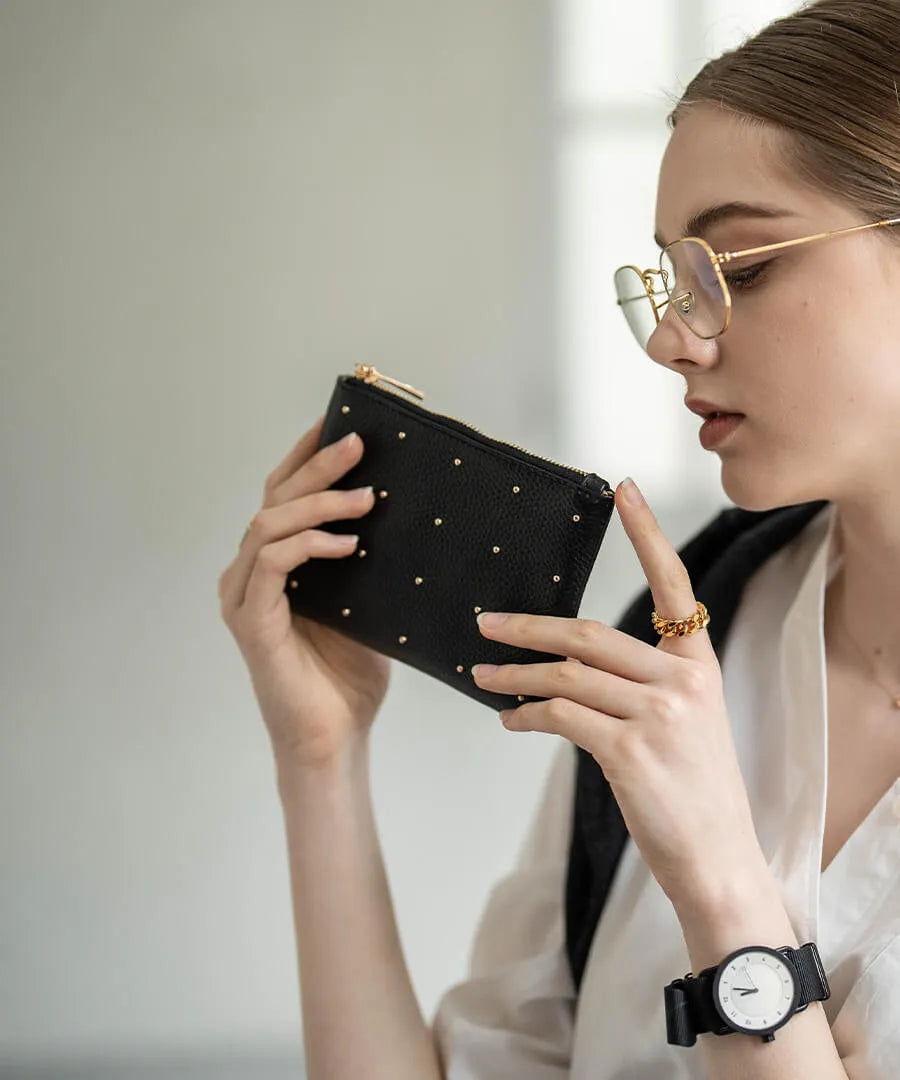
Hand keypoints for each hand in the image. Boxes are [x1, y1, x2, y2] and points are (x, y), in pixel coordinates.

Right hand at [218, 415, 390, 770]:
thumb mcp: (366, 602)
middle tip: (358, 443)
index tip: (339, 423)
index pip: (283, 496)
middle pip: (274, 499)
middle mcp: (250, 573)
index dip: (306, 457)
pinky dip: (306, 544)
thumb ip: (363, 560)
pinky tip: (347, 544)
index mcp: (274, 565)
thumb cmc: (349, 674)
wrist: (335, 738)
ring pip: (268, 523)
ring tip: (366, 497)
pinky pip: (271, 563)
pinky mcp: (250, 622)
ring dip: (317, 503)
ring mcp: (244, 596)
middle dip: (316, 466)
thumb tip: (395, 509)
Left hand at [471, 477, 765, 909]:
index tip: (623, 488)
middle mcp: (682, 681)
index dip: (647, 533)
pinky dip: (525, 714)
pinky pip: (559, 717)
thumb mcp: (685, 724)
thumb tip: (561, 666)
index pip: (672, 585)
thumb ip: (638, 685)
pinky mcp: (629, 751)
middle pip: (588, 632)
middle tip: (484, 622)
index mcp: (698, 664)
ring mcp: (658, 715)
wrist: (717, 859)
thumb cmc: (692, 792)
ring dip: (514, 674)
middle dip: (527, 625)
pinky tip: (510, 719)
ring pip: (565, 673)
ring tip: (480, 676)